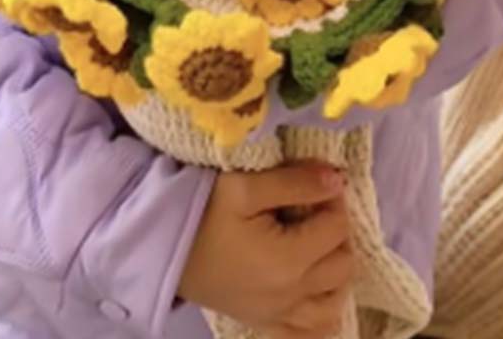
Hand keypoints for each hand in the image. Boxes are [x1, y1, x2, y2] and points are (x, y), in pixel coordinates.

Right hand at [178, 163, 354, 338]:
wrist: (160, 246)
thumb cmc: (201, 212)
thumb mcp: (242, 187)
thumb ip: (293, 182)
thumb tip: (336, 179)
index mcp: (289, 260)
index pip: (337, 227)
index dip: (331, 199)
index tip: (312, 181)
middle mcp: (292, 295)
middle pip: (342, 262)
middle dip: (335, 230)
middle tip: (310, 206)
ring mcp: (280, 314)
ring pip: (334, 296)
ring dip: (333, 267)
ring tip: (311, 240)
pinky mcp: (264, 321)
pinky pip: (312, 328)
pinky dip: (322, 307)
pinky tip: (312, 285)